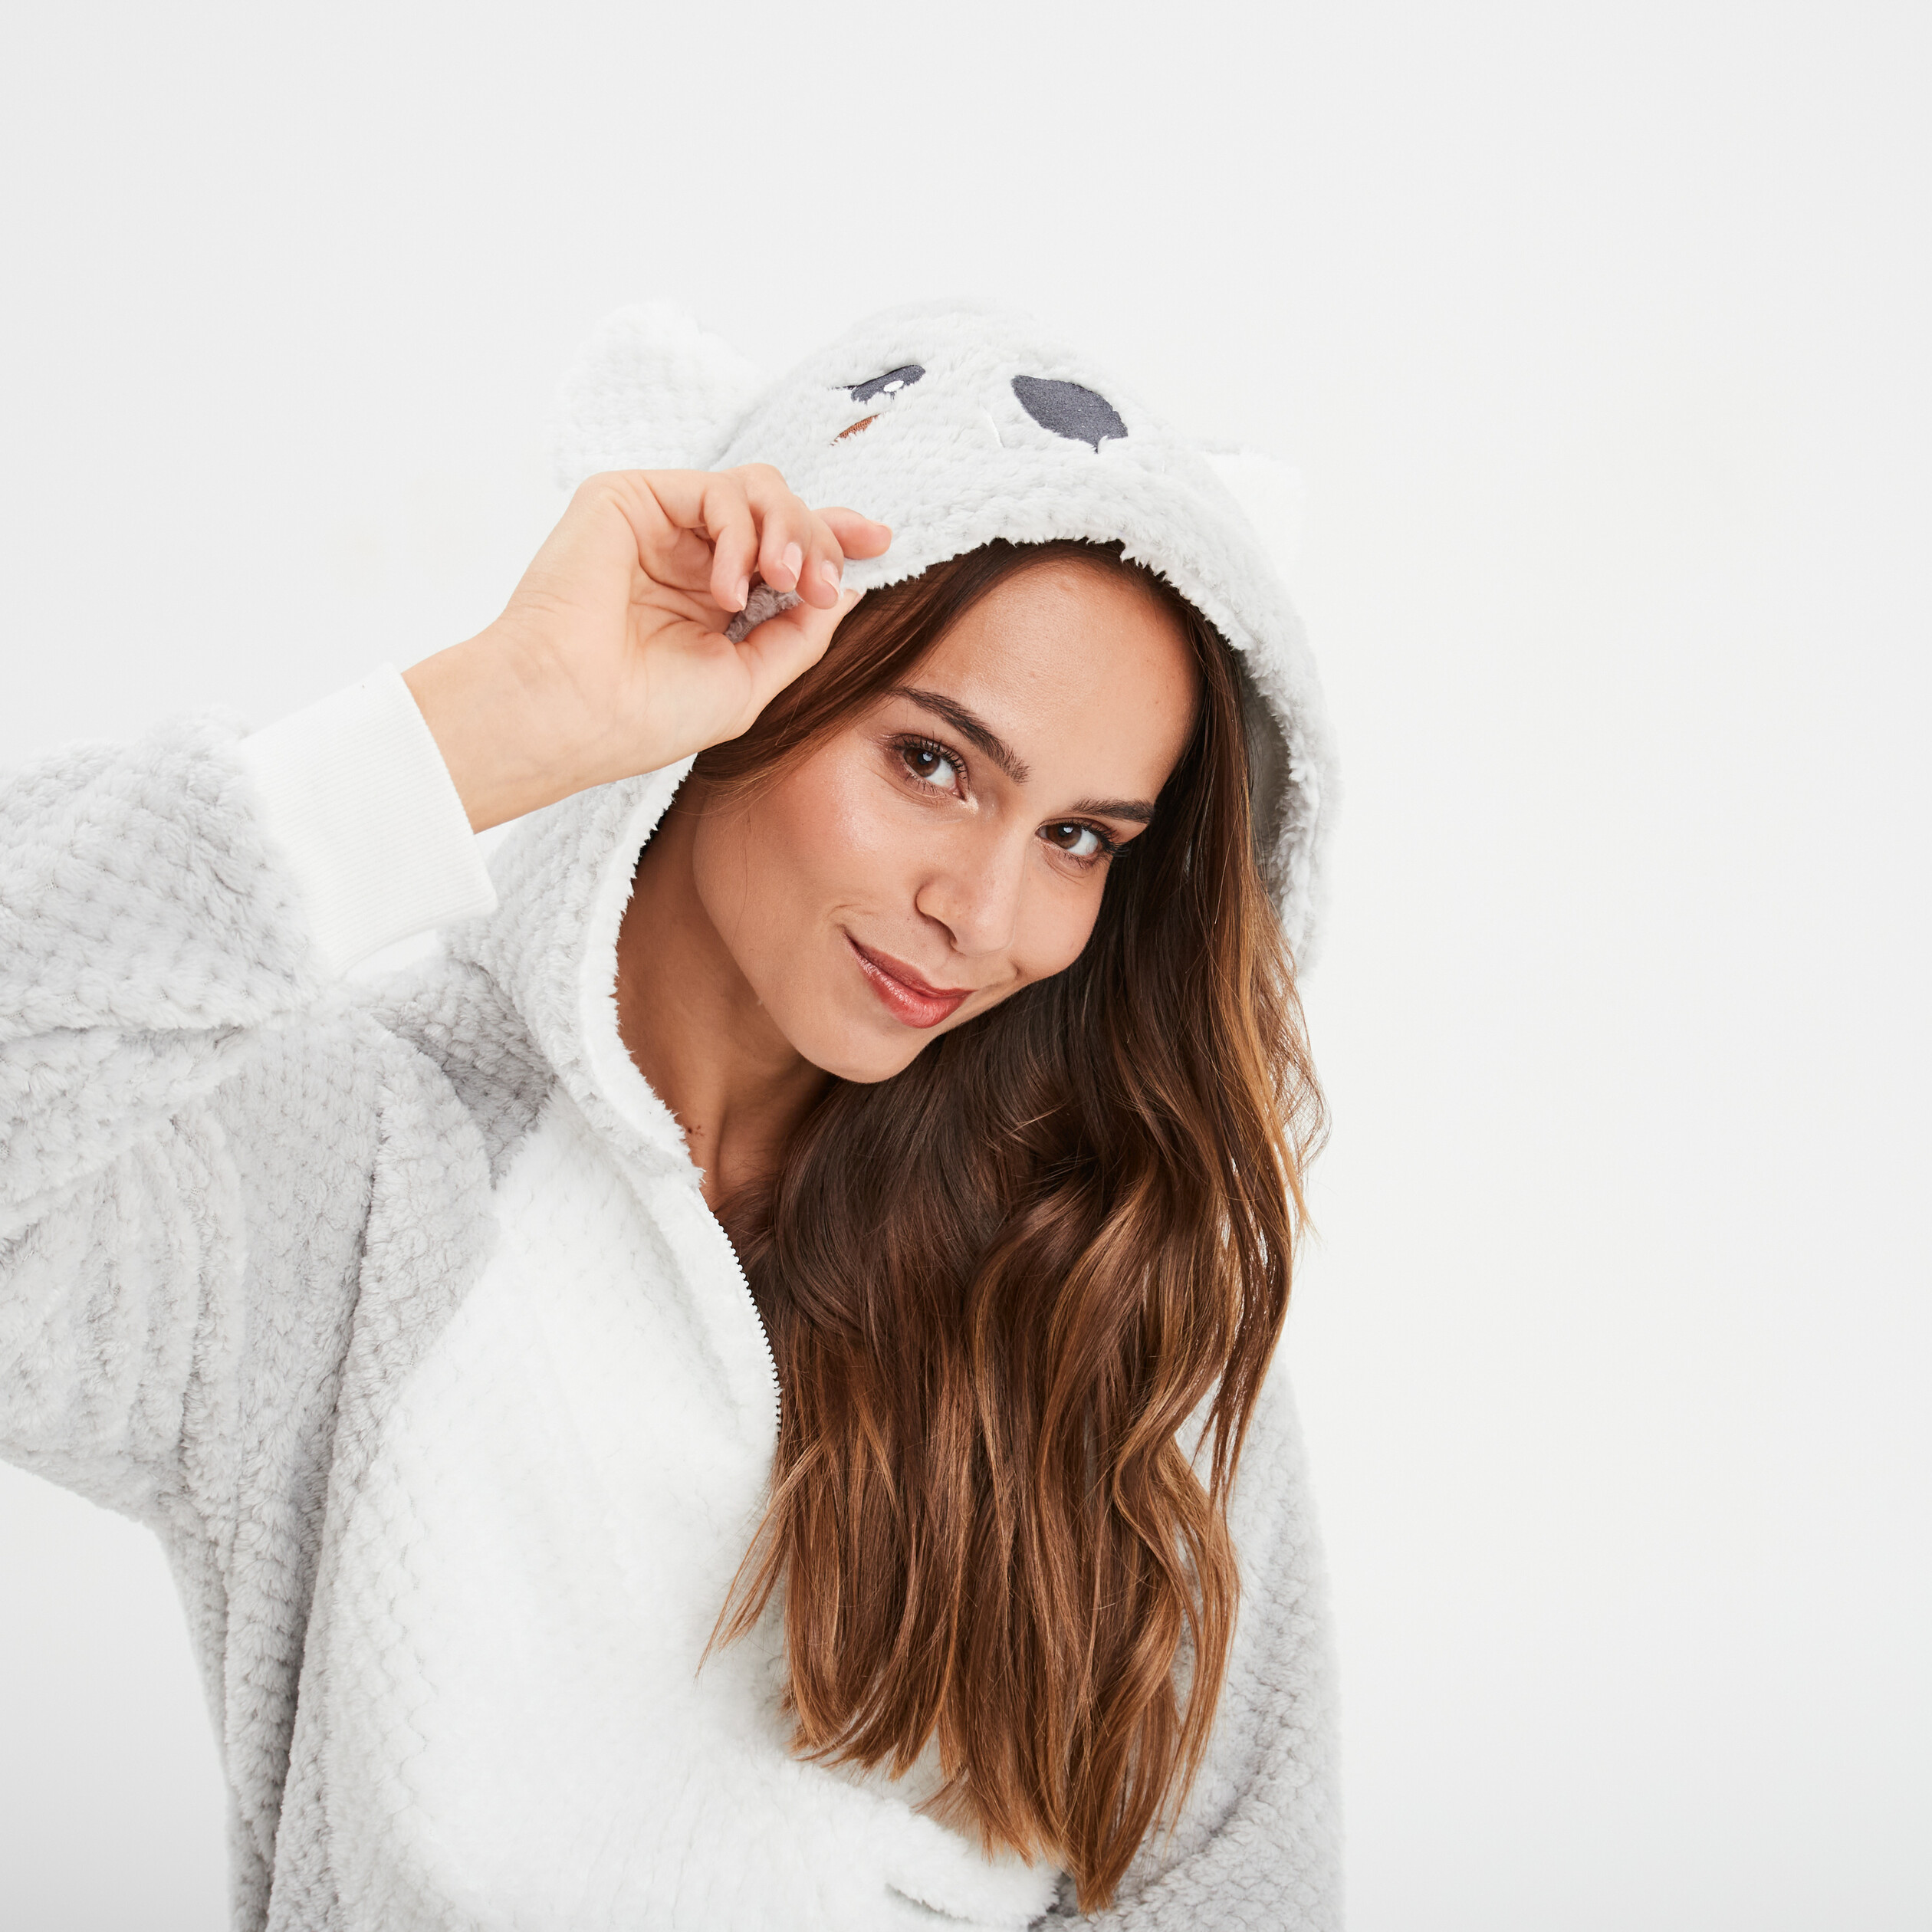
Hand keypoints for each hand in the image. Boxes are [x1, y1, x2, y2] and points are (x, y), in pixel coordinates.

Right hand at [403, 467, 891, 830]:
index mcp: (715, 602)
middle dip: (819, 539)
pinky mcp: (628, 499)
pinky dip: (738, 533)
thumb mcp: (751, 682)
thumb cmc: (644, 715)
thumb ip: (801, 632)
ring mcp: (660, 526)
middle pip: (783, 512)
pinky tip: (725, 587)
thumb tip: (849, 587)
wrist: (571, 712)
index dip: (835, 538)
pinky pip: (717, 489)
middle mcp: (689, 559)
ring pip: (758, 488)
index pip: (787, 551)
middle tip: (819, 585)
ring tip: (779, 579)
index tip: (881, 541)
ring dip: (787, 529)